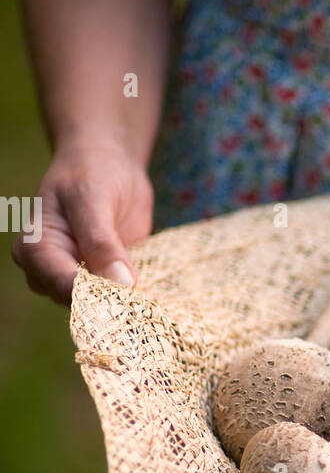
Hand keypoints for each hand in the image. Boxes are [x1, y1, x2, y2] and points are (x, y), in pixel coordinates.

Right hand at [12, 144, 153, 304]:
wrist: (106, 165)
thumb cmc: (90, 173)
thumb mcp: (94, 199)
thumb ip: (102, 241)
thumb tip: (121, 284)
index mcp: (34, 249)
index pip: (61, 284)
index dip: (94, 295)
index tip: (129, 295)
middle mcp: (47, 272)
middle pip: (78, 303)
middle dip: (111, 302)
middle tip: (144, 297)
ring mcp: (73, 281)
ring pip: (98, 308)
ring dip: (125, 303)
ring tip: (148, 291)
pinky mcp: (100, 283)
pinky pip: (116, 300)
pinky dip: (134, 298)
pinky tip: (152, 292)